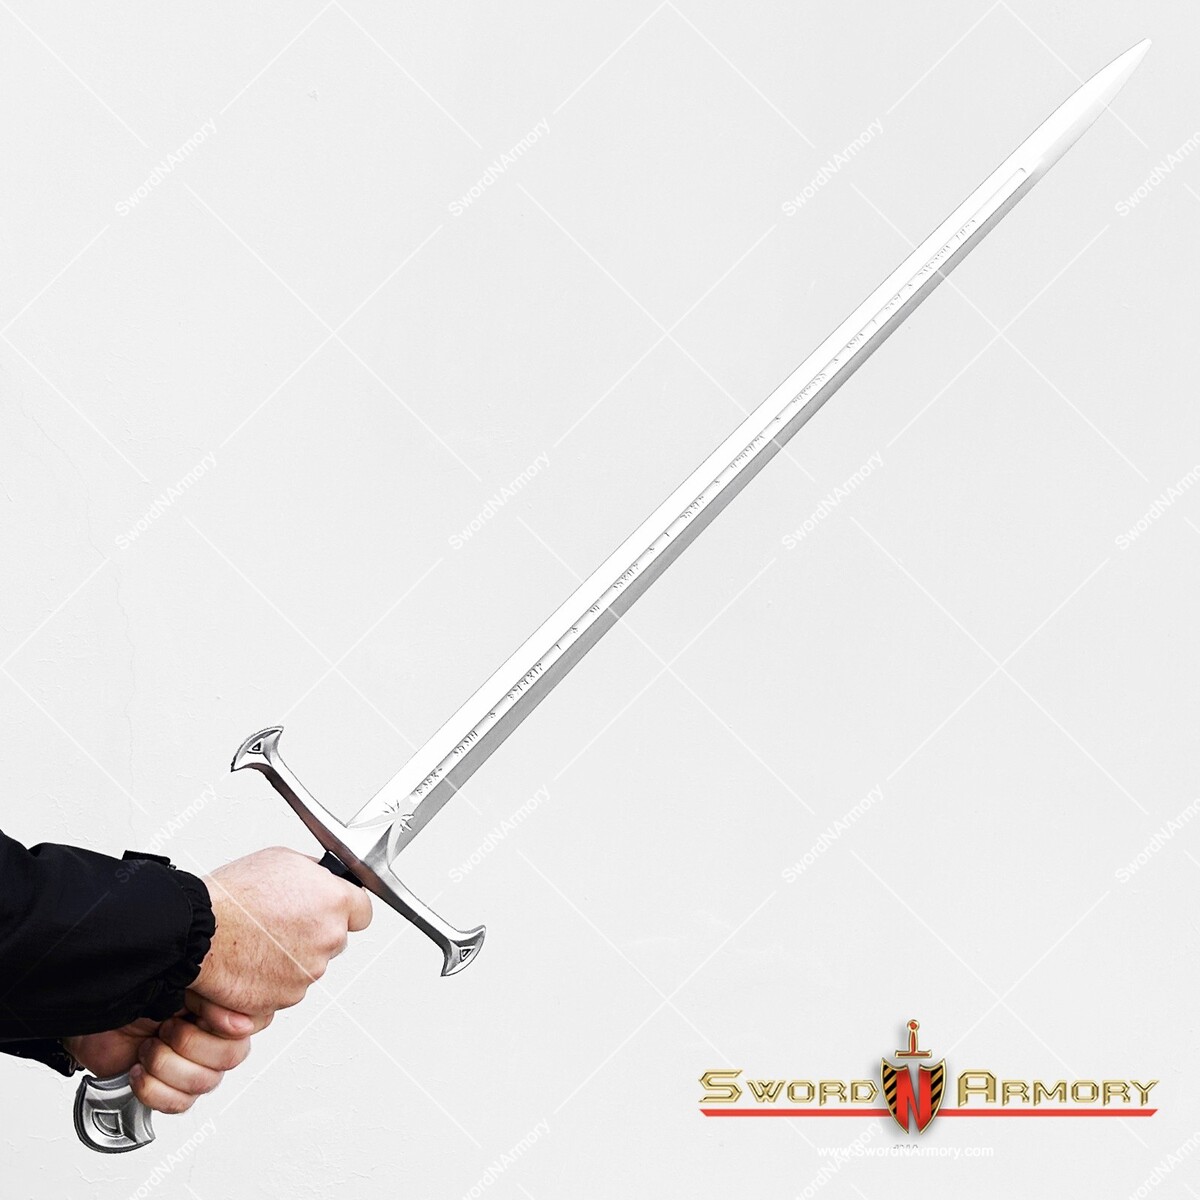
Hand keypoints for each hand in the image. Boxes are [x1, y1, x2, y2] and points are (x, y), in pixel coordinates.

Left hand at [64, 992, 257, 1113]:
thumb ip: (213, 996)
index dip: (225, 1023)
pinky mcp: (170, 1089)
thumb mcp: (177, 983)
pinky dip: (154, 1089)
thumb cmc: (132, 994)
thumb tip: (241, 1022)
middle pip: (230, 1057)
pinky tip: (139, 1071)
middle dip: (190, 1044)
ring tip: (147, 1049)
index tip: (198, 1013)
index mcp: (219, 1006)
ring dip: (166, 1066)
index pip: (250, 1023)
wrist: (91, 1020)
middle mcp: (212, 1036)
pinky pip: (181, 1104)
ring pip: (205, 1083)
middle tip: (165, 1029)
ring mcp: (192, 1064)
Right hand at [192, 847, 372, 1019]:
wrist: (197, 931)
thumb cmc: (234, 895)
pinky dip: (272, 979)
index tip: (333, 911)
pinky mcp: (284, 998)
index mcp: (335, 902)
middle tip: (283, 924)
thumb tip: (323, 879)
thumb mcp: (283, 860)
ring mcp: (308, 972)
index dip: (345, 910)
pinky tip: (251, 961)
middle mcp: (328, 939)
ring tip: (260, 940)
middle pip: (334, 940)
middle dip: (314, 934)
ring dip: (291, 957)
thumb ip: (315, 875)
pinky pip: (286, 988)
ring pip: (309, 966)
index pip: (363, 912)